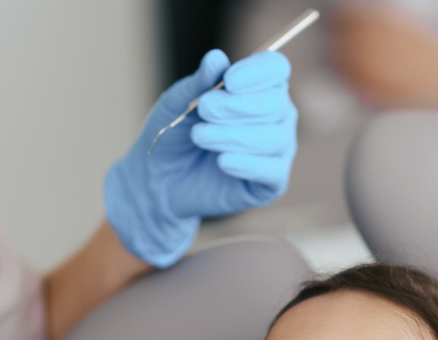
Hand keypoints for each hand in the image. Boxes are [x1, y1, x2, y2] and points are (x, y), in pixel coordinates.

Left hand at [105, 49, 297, 267]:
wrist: (160, 180)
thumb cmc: (175, 135)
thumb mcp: (179, 103)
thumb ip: (199, 82)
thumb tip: (216, 58)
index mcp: (259, 88)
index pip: (276, 70)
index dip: (257, 72)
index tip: (229, 80)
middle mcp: (276, 116)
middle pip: (276, 103)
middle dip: (236, 106)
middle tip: (203, 110)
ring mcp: (277, 149)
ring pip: (273, 137)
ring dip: (233, 135)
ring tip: (200, 137)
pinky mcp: (271, 183)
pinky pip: (271, 170)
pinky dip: (246, 164)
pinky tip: (222, 161)